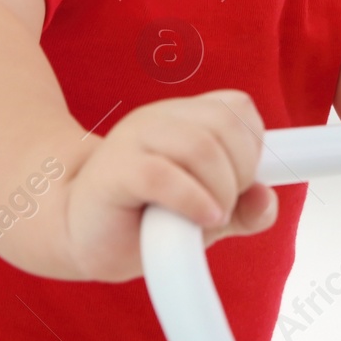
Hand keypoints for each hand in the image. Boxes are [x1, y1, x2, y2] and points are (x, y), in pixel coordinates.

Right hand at [61, 90, 278, 281]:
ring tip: (209, 217)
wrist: (73, 232)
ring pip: (200, 147)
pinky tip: (200, 218)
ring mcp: (133, 139)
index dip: (252, 147)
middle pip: (225, 125)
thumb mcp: (203, 213)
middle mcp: (159, 119)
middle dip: (240, 174)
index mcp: (183, 118)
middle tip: (223, 207)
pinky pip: (163, 175)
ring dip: (220, 191)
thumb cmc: (141, 219)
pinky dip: (192, 200)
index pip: (238, 108)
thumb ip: (241, 209)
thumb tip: (267, 202)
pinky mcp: (114, 170)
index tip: (243, 184)